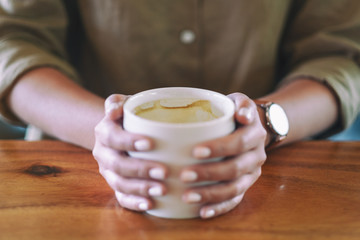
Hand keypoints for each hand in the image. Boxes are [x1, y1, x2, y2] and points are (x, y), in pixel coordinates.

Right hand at [92, 94, 168, 210]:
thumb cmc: (130, 116)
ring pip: (119, 183)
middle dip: (141, 169)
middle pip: (117, 164)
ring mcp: (108, 171)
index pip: (112, 137)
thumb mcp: (125, 103)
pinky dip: (134, 202)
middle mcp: (103, 153)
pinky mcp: (116, 185)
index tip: (150, 143)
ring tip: (162, 190)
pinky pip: (121, 197)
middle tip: (164, 171)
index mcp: (104, 131)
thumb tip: (113, 110)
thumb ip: (117, 102)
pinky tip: (150, 204)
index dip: (128, 141)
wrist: (120, 132)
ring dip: (140, 188)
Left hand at [180, 93, 266, 218]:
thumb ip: (241, 103)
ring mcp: (251, 174)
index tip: (194, 151)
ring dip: (211, 194)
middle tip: (184, 175)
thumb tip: (241, 114)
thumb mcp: (239, 101)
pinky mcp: (245, 186)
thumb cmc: (235, 114)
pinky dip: (219, 207)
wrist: (249, 129)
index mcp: (254, 134)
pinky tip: (202, 212)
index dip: (219, 148)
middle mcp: (256, 156)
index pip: (238, 143)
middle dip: (209, 174)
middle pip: (235, 169)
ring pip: (235, 189)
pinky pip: (235, 200)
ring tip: (188, 196)